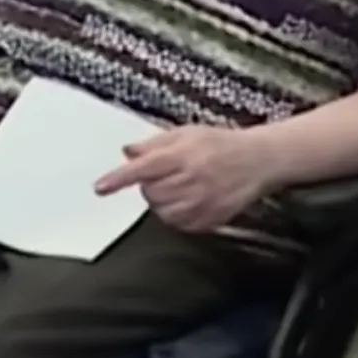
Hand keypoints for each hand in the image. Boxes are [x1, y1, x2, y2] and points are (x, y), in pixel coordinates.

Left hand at [95, 126, 278, 234]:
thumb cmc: (220, 144)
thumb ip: (154, 144)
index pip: (142, 169)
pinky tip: (190, 199)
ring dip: (161, 200)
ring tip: (179, 186)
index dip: (119, 179)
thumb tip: (127, 152)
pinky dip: (176, 214)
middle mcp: (191, 181)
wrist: (259, 162)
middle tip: (166, 173)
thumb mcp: (186, 133)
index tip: (99, 187)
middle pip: (149, 193)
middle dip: (150, 184)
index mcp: (182, 156)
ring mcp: (202, 204)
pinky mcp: (209, 221)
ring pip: (161, 211)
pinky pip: (178, 224)